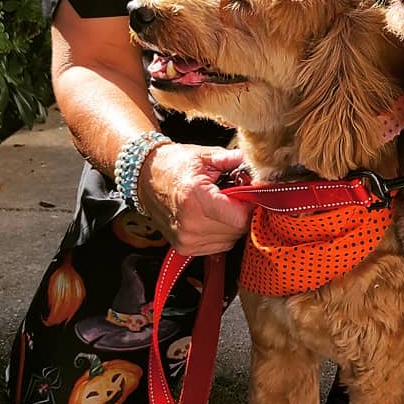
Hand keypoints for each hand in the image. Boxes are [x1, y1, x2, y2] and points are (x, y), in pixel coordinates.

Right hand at [137, 143, 251, 254]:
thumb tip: (258, 164)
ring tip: (220, 205)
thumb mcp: (205, 156)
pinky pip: (218, 246)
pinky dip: (222, 233)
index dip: (250, 205)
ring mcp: (186, 238)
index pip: (240, 217)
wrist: (145, 177)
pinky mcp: (184, 247)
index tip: (250, 193)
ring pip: (230, 239)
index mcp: (195, 197)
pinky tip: (212, 216)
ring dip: (232, 224)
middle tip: (235, 196)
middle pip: (237, 230)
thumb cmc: (174, 165)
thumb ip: (233, 160)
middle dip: (242, 213)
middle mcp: (190, 223)